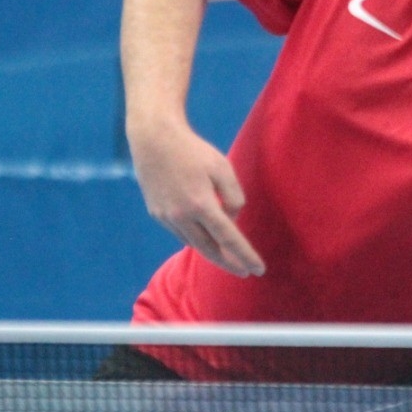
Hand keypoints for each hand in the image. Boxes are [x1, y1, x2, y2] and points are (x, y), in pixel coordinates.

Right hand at [128, 117, 264, 277]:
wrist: (153, 140)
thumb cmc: (193, 151)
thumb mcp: (222, 167)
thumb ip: (233, 196)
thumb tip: (231, 219)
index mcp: (201, 205)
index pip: (229, 238)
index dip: (245, 256)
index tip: (257, 269)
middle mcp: (181, 217)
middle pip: (209, 249)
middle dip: (228, 263)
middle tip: (244, 271)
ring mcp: (166, 217)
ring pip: (193, 243)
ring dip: (211, 252)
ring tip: (227, 256)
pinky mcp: (156, 214)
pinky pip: (180, 233)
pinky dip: (195, 238)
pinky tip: (204, 237)